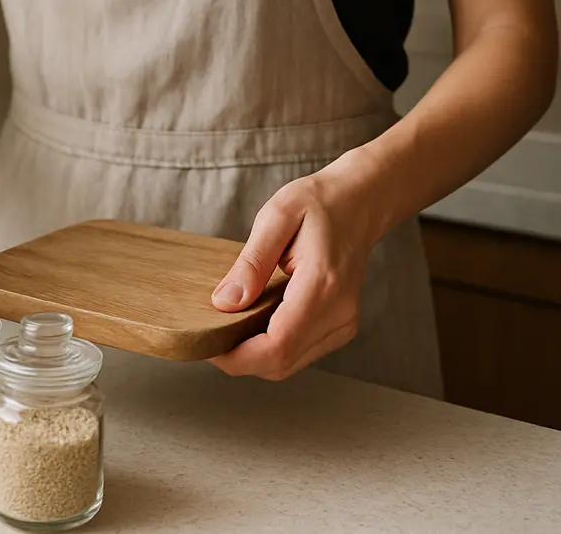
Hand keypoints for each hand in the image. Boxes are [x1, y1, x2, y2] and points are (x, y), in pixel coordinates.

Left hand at [208, 154, 386, 379]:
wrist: (359, 202)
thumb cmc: (318, 204)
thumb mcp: (276, 218)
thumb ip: (251, 263)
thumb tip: (226, 302)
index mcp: (322, 286)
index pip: (278, 345)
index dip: (238, 356)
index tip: (207, 343)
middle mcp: (338, 312)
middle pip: (281, 363)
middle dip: (239, 360)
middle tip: (209, 335)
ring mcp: (343, 323)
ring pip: (289, 365)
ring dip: (253, 356)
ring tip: (228, 327)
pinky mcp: (341, 326)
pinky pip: (299, 353)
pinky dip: (271, 348)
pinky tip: (254, 324)